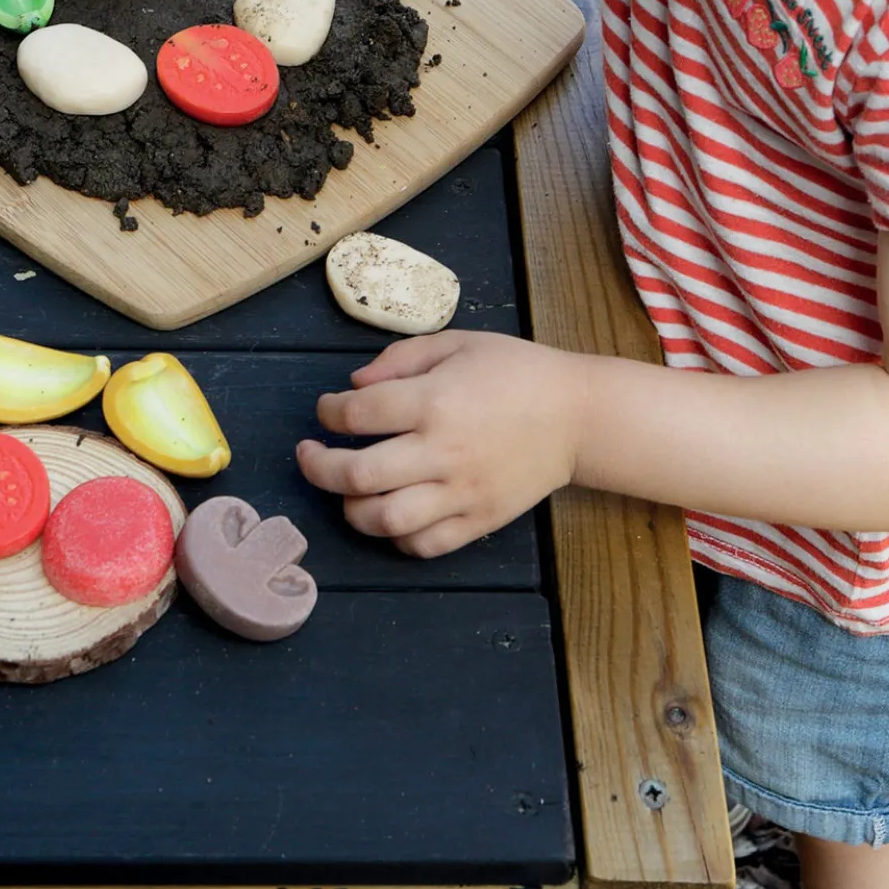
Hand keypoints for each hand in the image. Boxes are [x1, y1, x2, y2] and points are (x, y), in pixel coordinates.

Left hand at [296, 333, 583, 557]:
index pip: (356, 414)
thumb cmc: (516, 371)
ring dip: (351, 509)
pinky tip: (390, 515)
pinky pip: (424, 544)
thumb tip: (354, 387)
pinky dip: (396, 537)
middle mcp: (442, 451)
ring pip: (384, 519)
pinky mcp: (479, 520)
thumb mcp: (458, 343)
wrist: (579, 415)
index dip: (328, 411)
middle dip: (317, 467)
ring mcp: (460, 492)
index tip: (328, 410)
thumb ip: (400, 359)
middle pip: (355, 474)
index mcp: (434, 400)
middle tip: (310, 456)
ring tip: (346, 492)